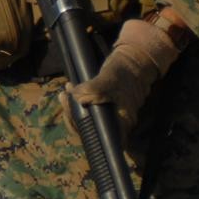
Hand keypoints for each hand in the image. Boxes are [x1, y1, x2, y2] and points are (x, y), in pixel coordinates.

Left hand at [68, 16, 184, 130]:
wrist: (133, 60)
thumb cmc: (125, 72)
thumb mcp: (110, 79)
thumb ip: (94, 90)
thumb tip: (76, 98)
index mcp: (122, 123)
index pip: (98, 137)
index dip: (81, 129)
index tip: (69, 112)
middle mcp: (117, 124)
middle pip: (89, 129)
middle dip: (72, 114)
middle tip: (64, 96)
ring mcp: (110, 116)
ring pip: (87, 119)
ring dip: (73, 106)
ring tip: (66, 89)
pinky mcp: (104, 107)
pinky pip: (88, 110)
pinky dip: (77, 101)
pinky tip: (70, 89)